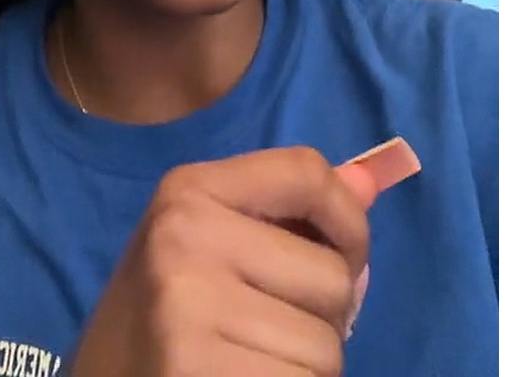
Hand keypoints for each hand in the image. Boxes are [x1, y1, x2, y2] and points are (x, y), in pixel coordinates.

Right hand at [70, 146, 384, 376]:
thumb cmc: (160, 325)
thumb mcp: (208, 253)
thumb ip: (288, 218)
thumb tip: (369, 181)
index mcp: (186, 192)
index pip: (308, 172)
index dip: (348, 222)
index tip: (339, 259)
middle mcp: (184, 236)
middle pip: (334, 274)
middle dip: (321, 316)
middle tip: (261, 334)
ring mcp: (188, 304)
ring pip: (327, 342)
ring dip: (304, 366)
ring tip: (245, 362)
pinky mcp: (197, 367)